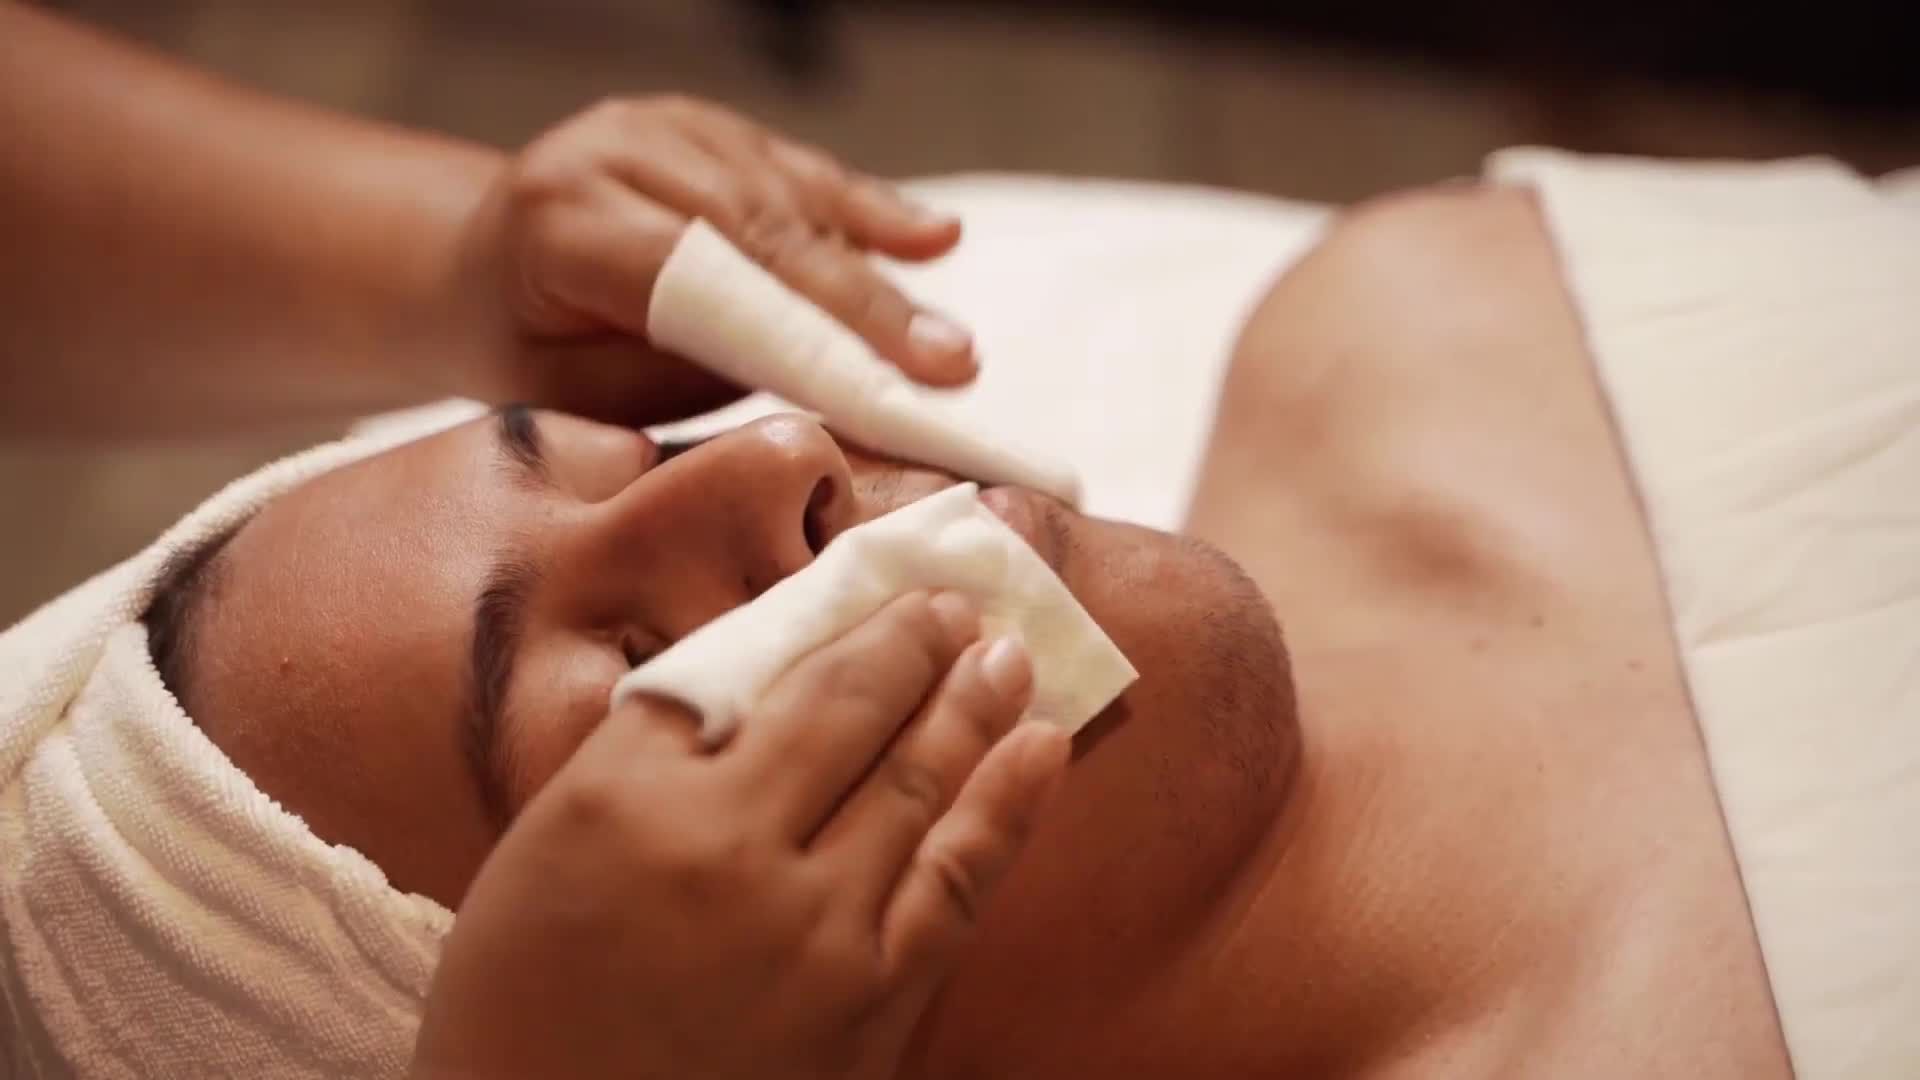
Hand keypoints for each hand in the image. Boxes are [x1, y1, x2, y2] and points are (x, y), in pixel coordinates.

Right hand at [410, 591, 1070, 1079]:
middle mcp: (727, 849)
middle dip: (914, 643)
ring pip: (916, 780)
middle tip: (958, 603)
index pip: (749, 674)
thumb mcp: (541, 856)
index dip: (834, 623)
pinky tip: (1043, 747)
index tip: (882, 593)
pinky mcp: (872, 1003)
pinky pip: (959, 879)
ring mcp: (812, 929)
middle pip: (845, 709)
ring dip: (972, 701)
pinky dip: (1009, 804)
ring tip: (1011, 652)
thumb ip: (642, 757)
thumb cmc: (524, 1008)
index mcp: (627, 802)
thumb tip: (760, 678)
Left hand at [437, 95, 974, 426]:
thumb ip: (683, 373)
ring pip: (794, 200)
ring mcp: (668, 126)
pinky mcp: (710, 126)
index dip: (802, 332)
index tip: (883, 385)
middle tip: (946, 366)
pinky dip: (868, 209)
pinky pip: (801, 172)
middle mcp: (617, 150)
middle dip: (863, 307)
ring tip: (945, 342)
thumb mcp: (580, 393)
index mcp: (563, 221)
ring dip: (875, 272)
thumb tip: (810, 383)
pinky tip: (932, 237)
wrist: (483, 269)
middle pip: (765, 232)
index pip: (706, 278)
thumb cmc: (529, 350)